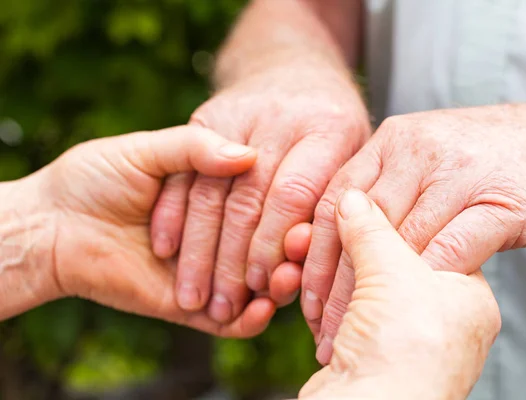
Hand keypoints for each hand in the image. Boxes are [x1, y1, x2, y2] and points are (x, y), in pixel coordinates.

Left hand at [15, 125, 279, 336]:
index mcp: (214, 194)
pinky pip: (230, 322)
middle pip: (266, 246)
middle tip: (300, 248)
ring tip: (285, 279)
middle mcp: (218, 233)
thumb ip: (195, 149)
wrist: (53, 223)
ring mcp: (209, 271)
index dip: (284, 208)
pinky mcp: (192, 307)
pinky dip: (251, 319)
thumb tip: (250, 155)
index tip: (304, 207)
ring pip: (257, 286)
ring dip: (278, 285)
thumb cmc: (95, 178)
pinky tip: (262, 308)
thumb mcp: (147, 151)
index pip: (262, 201)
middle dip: (285, 250)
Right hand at [151, 67, 370, 322]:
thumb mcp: (352, 154)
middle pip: (249, 198)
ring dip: (200, 249)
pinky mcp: (206, 117)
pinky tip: (166, 248)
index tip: (263, 285)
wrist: (292, 68)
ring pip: (212, 191)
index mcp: (327, 129)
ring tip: (194, 295)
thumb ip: (333, 199)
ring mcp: (238, 114)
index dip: (276, 244)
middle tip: (222, 306)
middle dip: (233, 260)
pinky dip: (173, 213)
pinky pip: (185, 170)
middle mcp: (280, 118)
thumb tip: (301, 248)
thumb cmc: (331, 128)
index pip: (295, 194)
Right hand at [299, 189, 499, 398]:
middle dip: (350, 246)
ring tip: (304, 253)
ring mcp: (401, 338)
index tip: (362, 198)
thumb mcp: (393, 271)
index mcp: (467, 296)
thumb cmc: (405, 353)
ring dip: (328, 271)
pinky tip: (303, 285)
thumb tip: (351, 196)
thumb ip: (372, 228)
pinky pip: (341, 310)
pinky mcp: (366, 352)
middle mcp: (440, 319)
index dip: (392, 217)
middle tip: (324, 225)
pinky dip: (322, 298)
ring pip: (360, 286)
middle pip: (389, 262)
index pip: (431, 237)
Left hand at [303, 98, 525, 361]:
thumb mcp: (421, 155)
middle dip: (334, 281)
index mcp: (391, 140)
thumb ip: (380, 186)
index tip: (301, 293)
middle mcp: (418, 151)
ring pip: (399, 244)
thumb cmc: (483, 158)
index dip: (313, 251)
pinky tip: (406, 310)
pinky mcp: (499, 202)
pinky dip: (424, 283)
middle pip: (360, 226)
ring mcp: (458, 174)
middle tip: (319, 323)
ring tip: (353, 329)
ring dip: (373, 294)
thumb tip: (333, 235)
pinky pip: (452, 249)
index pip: (335, 199)